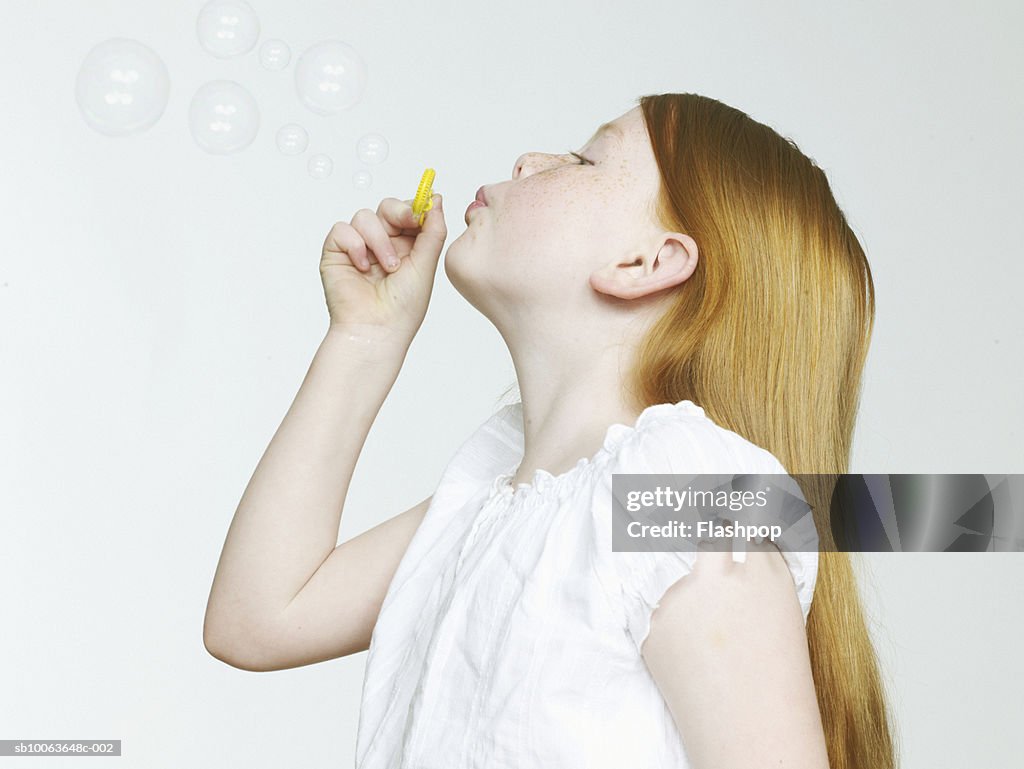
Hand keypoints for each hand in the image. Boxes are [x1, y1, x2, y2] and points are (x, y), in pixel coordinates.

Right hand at [319, 193, 445, 343]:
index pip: (408, 213)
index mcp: (405, 246)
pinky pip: (342, 230)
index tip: (422, 212)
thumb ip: (433, 231)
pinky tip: (363, 267)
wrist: (377, 329)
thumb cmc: (403, 307)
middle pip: (386, 207)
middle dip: (399, 212)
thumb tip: (438, 199)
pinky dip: (355, 245)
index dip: (415, 208)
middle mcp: (381, 244)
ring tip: (387, 267)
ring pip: (365, 216)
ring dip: (379, 240)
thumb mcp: (426, 264)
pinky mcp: (336, 252)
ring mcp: (358, 247)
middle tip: (409, 223)